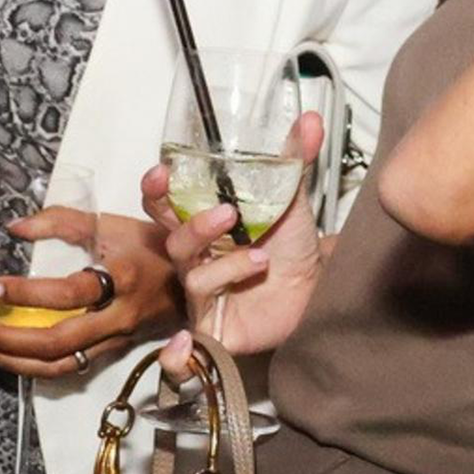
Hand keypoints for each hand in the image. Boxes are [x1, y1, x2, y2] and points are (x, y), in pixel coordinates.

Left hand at [0, 200, 177, 380]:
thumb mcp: (111, 223)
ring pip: (60, 365)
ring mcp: (115, 341)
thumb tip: (16, 227)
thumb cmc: (150, 246)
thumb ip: (62, 220)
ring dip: (14, 359)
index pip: (68, 294)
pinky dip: (32, 367)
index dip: (27, 292)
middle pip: (58, 342)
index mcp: (121, 280)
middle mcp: (118, 318)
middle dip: (8, 336)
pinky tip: (7, 354)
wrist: (195, 280)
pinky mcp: (111, 353)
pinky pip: (68, 369)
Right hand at [150, 110, 325, 363]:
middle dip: (194, 226)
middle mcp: (195, 260)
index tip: (162, 172)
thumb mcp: (291, 200)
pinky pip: (185, 348)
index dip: (156, 189)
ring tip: (262, 258)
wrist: (317, 292)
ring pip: (195, 279)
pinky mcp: (213, 332)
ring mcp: (202, 297)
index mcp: (202, 224)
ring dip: (226, 266)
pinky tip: (184, 345)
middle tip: (228, 213)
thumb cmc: (292, 246)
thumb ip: (294, 160)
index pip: (162, 204)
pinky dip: (176, 356)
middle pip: (174, 241)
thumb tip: (309, 117)